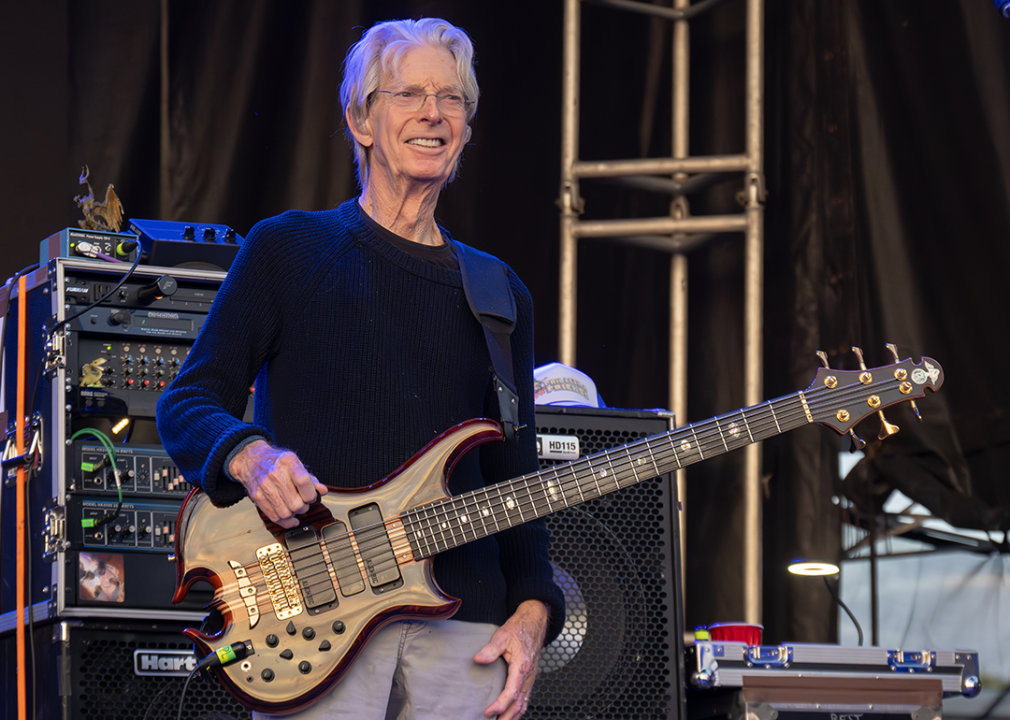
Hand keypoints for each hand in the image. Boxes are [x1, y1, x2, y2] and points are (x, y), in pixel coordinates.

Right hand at [228, 440, 327, 528]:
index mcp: (288, 462)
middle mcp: (275, 474)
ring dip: (294, 515)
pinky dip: (285, 522)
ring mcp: (264, 486)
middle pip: (295, 503)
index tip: (312, 497)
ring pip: (285, 513)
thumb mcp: (295, 463)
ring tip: (295, 509)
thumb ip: (310, 478)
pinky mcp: (257, 497)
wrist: (251, 459)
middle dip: (304, 507)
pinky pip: (273, 516)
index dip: (311, 494)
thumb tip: (322, 490)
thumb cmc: (275, 461)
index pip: (303, 481)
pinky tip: (290, 519)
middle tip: (303, 504)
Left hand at [474, 599, 548, 718]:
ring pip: (523, 703)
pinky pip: (525, 698)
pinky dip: (518, 709)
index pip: (512, 692)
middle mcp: (528, 675)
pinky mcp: (529, 678)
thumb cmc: (519, 629)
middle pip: (519, 704)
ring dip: (513, 716)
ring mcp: (530, 678)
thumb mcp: (503, 635)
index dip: (500, 705)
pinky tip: (510, 714)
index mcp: (523, 666)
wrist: (534, 623)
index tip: (488, 712)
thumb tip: (479, 658)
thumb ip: (491, 648)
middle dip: (507, 717)